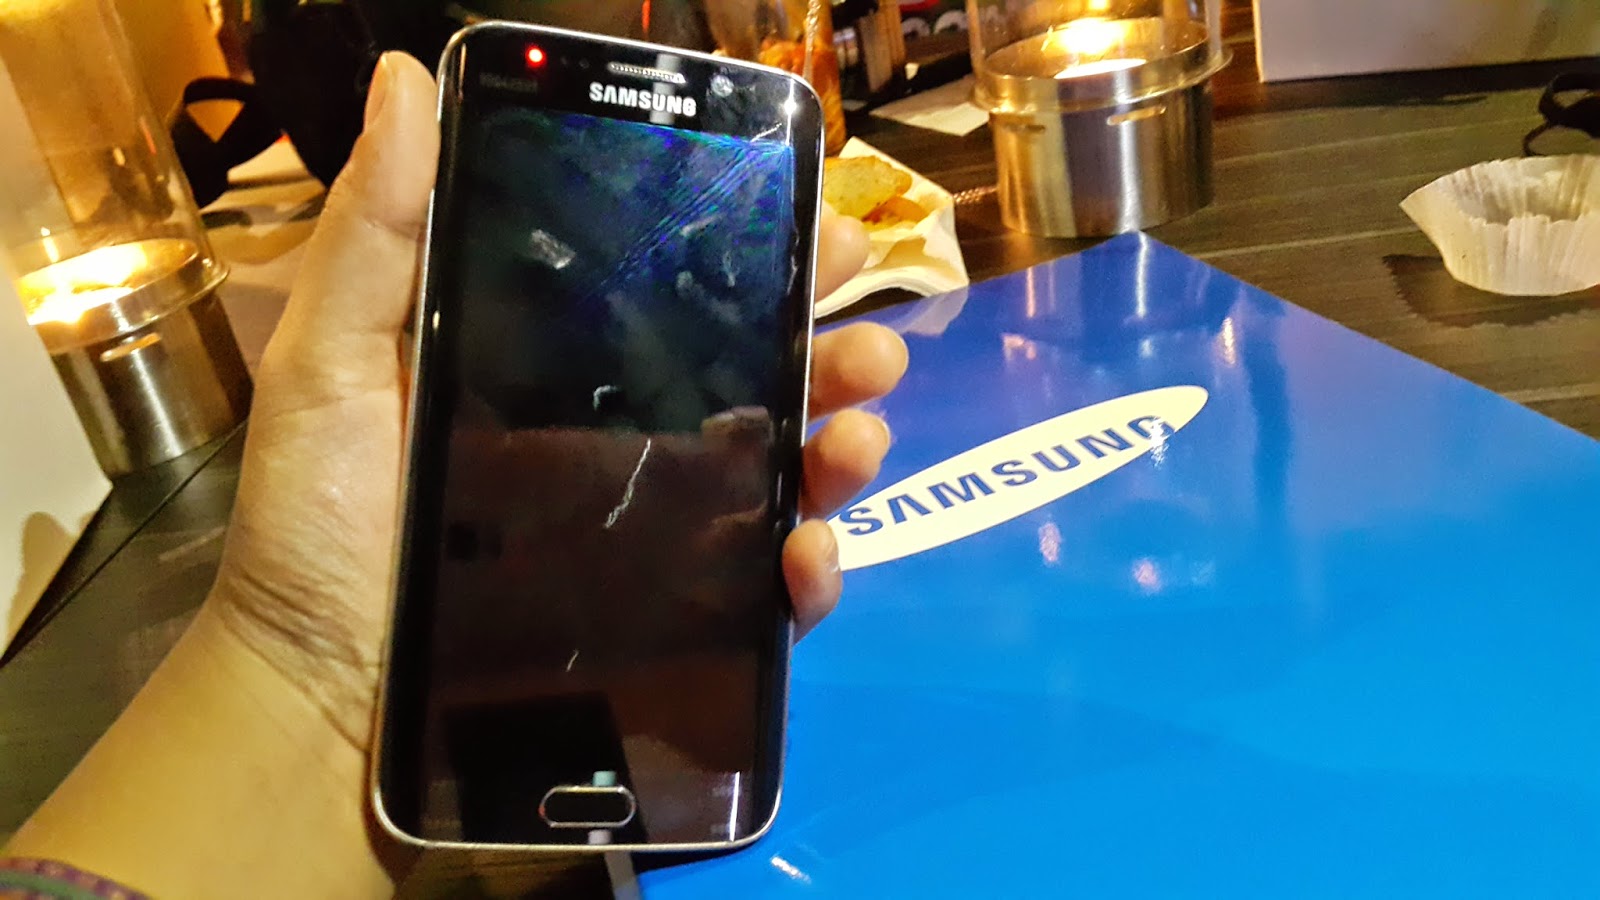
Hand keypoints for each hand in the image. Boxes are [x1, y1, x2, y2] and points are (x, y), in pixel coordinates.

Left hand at [209, 52, 907, 751]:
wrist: (320, 700)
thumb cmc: (319, 523)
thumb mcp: (333, 360)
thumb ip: (378, 231)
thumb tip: (410, 79)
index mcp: (564, 370)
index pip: (681, 299)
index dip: (756, 256)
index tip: (811, 216)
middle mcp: (625, 442)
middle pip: (758, 381)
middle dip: (830, 347)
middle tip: (864, 334)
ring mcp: (657, 536)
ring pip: (785, 477)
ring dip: (845, 446)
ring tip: (859, 434)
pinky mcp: (671, 624)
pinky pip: (766, 595)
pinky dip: (811, 574)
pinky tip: (806, 555)